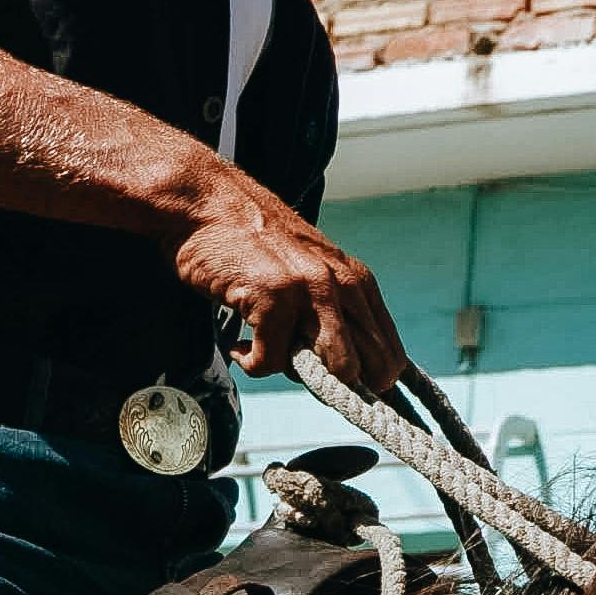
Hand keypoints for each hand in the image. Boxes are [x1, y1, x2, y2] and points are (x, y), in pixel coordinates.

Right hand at [168, 165, 406, 391]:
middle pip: (372, 369)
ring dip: (299, 373)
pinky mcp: (274, 297)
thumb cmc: (249, 243)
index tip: (343, 392)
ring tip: (269, 352)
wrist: (204, 202)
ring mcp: (311, 290)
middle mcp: (342, 285)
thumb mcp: (308, 271)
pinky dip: (250, 363)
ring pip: (337, 368)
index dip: (373, 385)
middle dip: (338, 385)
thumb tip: (345, 370)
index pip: (391, 354)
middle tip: (299, 371)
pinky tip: (239, 344)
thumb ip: (331, 311)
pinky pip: (272, 363)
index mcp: (357, 282)